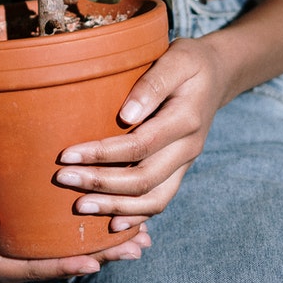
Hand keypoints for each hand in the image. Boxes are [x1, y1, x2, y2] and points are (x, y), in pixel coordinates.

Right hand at [0, 174, 149, 282]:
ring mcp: (33, 251)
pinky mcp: (43, 236)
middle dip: (101, 257)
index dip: (64, 266)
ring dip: (108, 247)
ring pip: (73, 252)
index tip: (92, 261)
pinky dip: (98, 230)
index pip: (34, 269)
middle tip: (133, 249)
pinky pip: (71, 238)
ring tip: (142, 240)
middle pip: (63, 264)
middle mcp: (18, 264)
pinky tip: (127, 222)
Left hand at [53, 37, 230, 229]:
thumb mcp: (177, 59)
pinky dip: (137, 215)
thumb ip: (152, 84)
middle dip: (101, 184)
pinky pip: (160, 200)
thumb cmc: (189, 61)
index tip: (67, 155)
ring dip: (115, 207)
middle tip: (63, 180)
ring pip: (154, 199)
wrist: (218, 74)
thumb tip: (126, 116)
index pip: (139, 145)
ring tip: (80, 207)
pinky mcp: (178, 169)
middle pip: (144, 179)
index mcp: (185, 120)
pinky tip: (112, 223)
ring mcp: (185, 163)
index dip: (102, 154)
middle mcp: (188, 148)